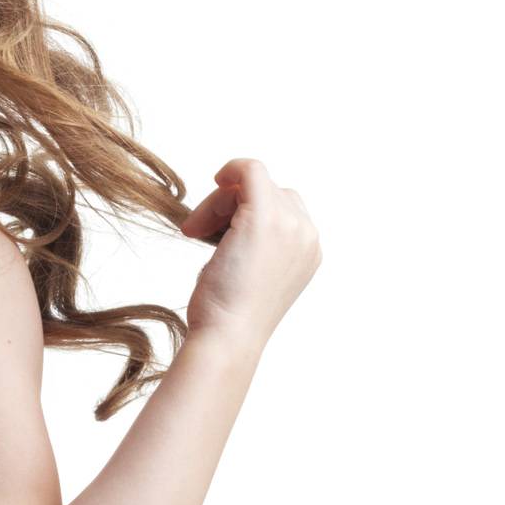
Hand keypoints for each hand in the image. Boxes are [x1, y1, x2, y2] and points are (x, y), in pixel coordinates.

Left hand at [178, 158, 321, 354]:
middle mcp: (308, 235)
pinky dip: (230, 169)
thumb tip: (232, 223)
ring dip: (219, 201)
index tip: (213, 233)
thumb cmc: (230, 312)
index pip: (282, 207)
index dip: (243, 212)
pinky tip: (214, 181)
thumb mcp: (252, 273)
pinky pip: (250, 170)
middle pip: (268, 192)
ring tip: (195, 231)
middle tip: (198, 231)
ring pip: (253, 183)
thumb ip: (257, 245)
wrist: (227, 335)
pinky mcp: (264, 218)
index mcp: (309, 251)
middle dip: (229, 204)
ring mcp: (290, 225)